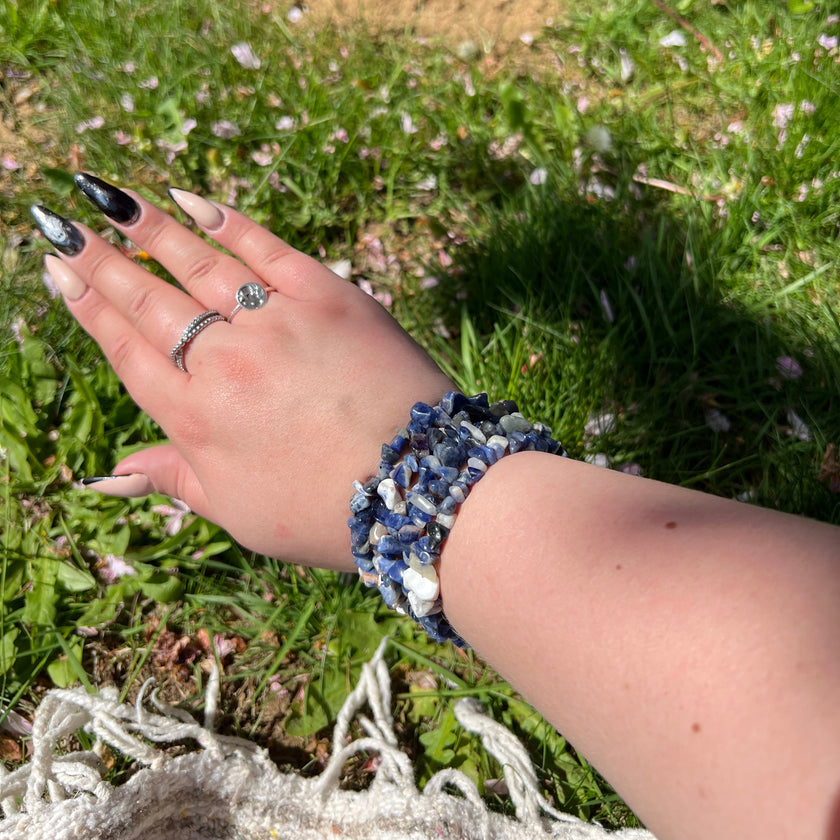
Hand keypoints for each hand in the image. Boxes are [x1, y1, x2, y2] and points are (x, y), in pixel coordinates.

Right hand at [33, 175, 453, 567]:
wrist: (418, 488)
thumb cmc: (326, 513)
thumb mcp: (240, 512)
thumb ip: (176, 480)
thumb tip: (107, 475)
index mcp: (196, 421)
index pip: (128, 351)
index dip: (89, 309)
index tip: (58, 268)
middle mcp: (224, 365)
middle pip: (149, 302)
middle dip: (101, 260)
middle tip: (63, 221)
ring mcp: (276, 324)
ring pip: (198, 266)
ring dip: (149, 228)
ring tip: (110, 198)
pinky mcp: (329, 296)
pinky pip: (267, 248)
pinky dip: (227, 221)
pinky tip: (191, 199)